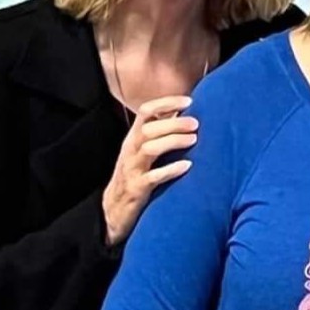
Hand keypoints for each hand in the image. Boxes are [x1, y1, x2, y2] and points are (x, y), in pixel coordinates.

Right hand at [103, 96, 197, 246]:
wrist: (114, 209)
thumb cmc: (136, 175)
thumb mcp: (144, 151)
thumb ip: (160, 133)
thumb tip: (186, 114)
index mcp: (134, 137)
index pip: (145, 111)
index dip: (166, 103)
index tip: (189, 101)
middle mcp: (131, 149)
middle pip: (149, 128)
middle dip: (173, 123)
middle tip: (196, 123)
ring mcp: (133, 169)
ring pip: (149, 148)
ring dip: (173, 141)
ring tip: (194, 139)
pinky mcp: (137, 188)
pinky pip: (153, 177)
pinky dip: (171, 170)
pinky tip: (187, 166)